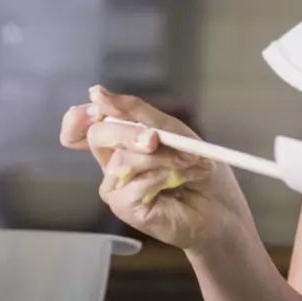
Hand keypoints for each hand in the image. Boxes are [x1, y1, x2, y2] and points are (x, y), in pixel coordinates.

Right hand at [59, 87, 254, 254]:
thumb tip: (95, 92)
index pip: (80, 124)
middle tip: (157, 139)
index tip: (98, 105)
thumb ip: (134, 112)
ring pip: (122, 159)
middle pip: (97, 136)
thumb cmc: (199, 167)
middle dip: (129, 133)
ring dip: (162, 156)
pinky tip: (184, 179)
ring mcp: (115, 186)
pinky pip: (135, 183)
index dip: (79, 116)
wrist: (222, 207)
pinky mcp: (123, 208)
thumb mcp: (171, 129)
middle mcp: (111, 162)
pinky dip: (165, 176)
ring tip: (191, 162)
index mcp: (119, 139)